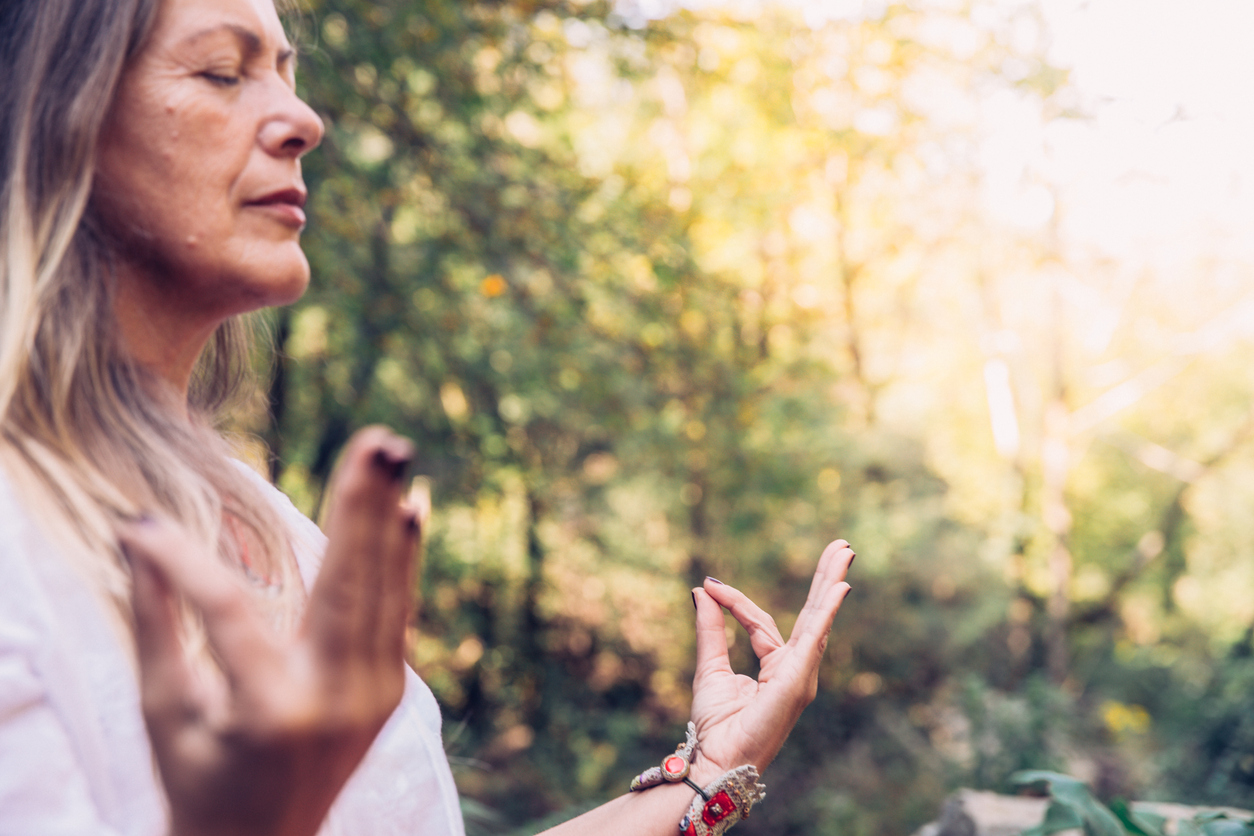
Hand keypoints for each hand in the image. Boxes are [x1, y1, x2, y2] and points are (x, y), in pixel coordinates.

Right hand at [118, 427, 421, 835]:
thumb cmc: (200, 780)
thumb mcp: (165, 712)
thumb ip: (154, 624)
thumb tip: (136, 535)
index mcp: (270, 712)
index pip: (229, 614)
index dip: (185, 564)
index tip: (144, 526)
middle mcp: (334, 700)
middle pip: (347, 588)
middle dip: (360, 507)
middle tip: (376, 440)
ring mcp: (373, 696)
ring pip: (382, 592)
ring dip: (387, 518)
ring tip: (392, 454)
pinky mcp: (389, 690)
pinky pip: (396, 611)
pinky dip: (403, 558)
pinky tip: (410, 508)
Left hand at [687, 539, 853, 782]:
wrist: (716, 759)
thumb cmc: (715, 726)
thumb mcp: (710, 666)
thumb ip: (711, 627)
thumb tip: (703, 589)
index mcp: (777, 667)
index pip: (760, 622)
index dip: (735, 601)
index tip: (710, 584)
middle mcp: (795, 669)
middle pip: (812, 614)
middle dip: (824, 578)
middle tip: (840, 546)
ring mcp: (801, 675)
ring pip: (818, 620)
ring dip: (831, 583)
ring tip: (844, 551)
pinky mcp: (798, 681)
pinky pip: (814, 639)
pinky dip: (827, 612)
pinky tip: (840, 588)